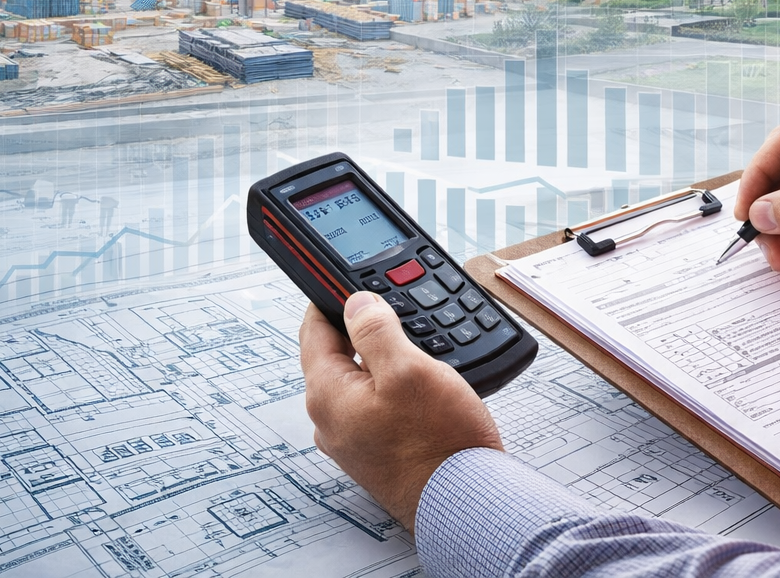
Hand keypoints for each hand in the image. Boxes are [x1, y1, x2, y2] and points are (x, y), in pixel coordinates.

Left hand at [300, 292, 502, 530]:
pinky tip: (423, 385)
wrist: (466, 501)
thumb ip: (376, 329)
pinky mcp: (377, 450)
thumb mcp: (409, 369)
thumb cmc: (440, 443)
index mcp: (327, 395)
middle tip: (398, 311)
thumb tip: (356, 302)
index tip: (346, 279)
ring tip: (419, 349)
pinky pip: (377, 404)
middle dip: (365, 329)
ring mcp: (353, 438)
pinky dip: (395, 386)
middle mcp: (331, 420)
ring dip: (384, 359)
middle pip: (337, 354)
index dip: (332, 298)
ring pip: (361, 379)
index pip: (313, 330)